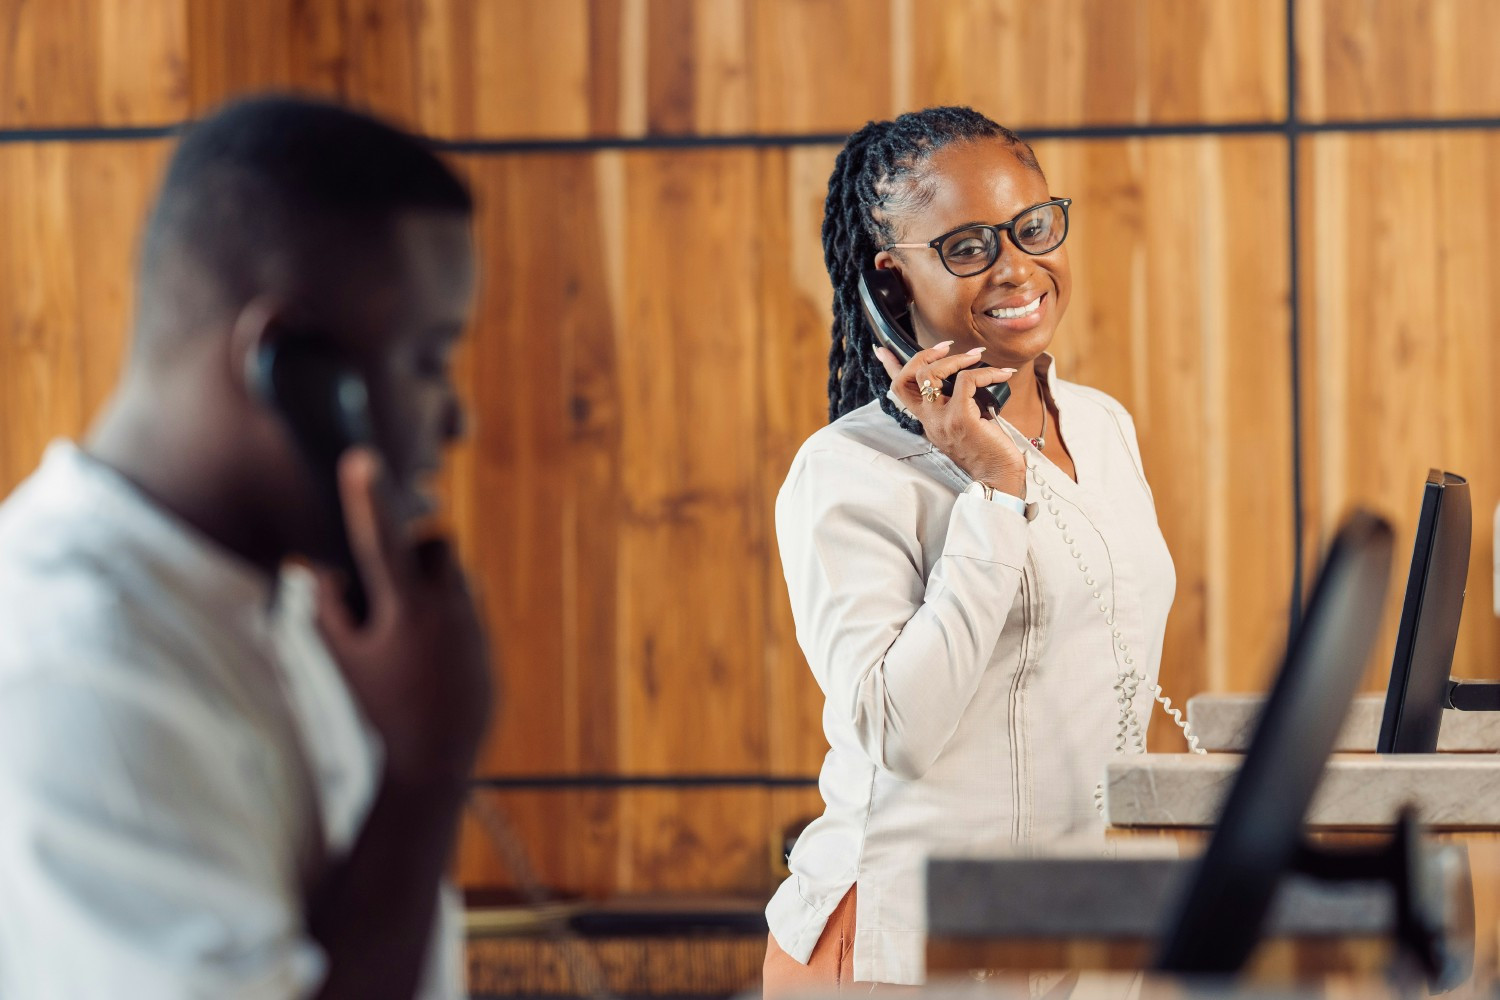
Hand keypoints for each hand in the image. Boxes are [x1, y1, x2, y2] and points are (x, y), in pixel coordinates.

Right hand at [315, 448, 492, 786]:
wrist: (432, 760)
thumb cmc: (377, 708)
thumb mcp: (341, 659)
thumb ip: (327, 607)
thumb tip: (319, 564)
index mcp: (405, 609)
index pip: (380, 538)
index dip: (366, 497)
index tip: (360, 457)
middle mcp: (448, 608)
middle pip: (434, 541)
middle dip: (411, 550)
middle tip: (386, 589)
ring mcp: (473, 623)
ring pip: (453, 573)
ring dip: (428, 583)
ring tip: (405, 630)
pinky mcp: (487, 639)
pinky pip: (467, 605)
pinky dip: (444, 614)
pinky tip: (427, 655)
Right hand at [876, 342, 1025, 497]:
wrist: (998, 478)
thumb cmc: (989, 452)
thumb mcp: (967, 424)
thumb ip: (959, 405)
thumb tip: (970, 380)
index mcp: (928, 421)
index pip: (900, 392)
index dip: (890, 367)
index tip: (881, 349)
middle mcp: (929, 420)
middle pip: (908, 378)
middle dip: (924, 355)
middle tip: (946, 348)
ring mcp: (942, 419)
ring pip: (931, 374)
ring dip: (955, 358)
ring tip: (976, 356)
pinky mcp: (961, 417)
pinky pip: (967, 380)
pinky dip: (985, 372)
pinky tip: (1001, 375)